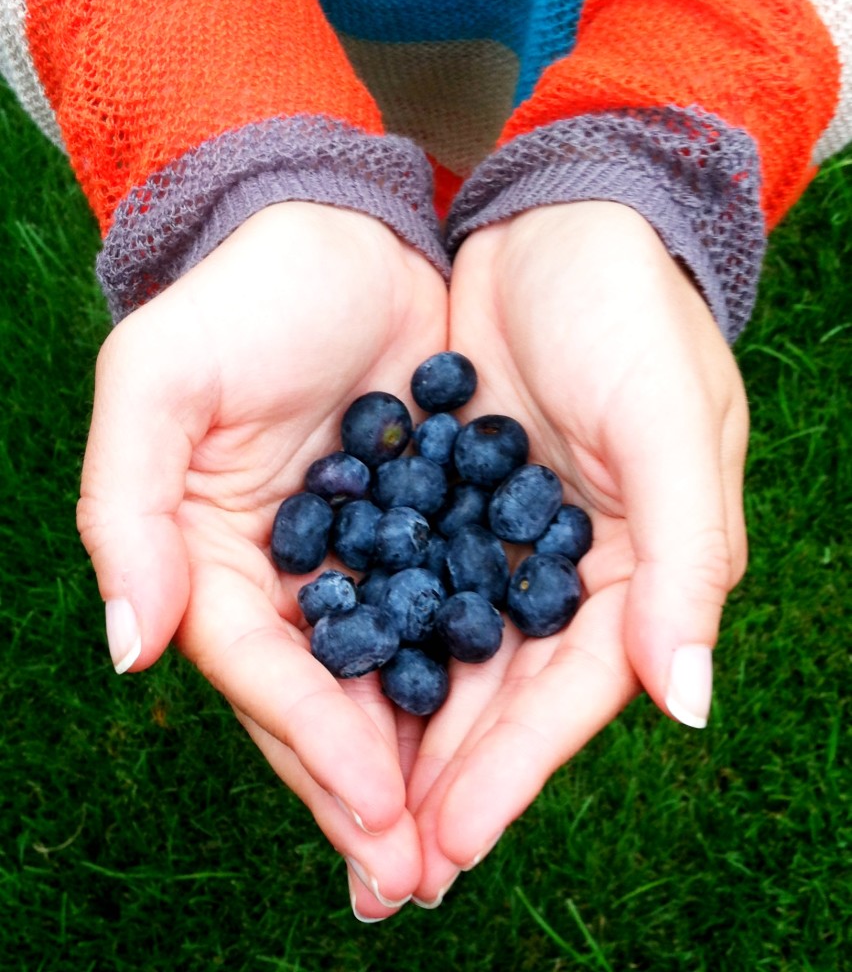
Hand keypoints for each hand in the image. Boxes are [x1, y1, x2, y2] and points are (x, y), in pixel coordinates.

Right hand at [77, 202, 447, 918]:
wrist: (340, 234)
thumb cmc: (242, 299)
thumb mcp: (158, 383)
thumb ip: (126, 510)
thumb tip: (129, 646)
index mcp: (215, 557)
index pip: (261, 670)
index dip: (313, 741)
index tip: (375, 809)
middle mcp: (290, 575)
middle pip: (327, 699)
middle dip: (367, 791)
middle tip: (416, 879)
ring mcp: (365, 559)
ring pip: (394, 679)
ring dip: (426, 764)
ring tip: (464, 845)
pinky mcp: (433, 529)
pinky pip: (454, 616)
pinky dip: (476, 678)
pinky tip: (511, 737)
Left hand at [408, 202, 748, 902]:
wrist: (561, 222)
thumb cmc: (632, 314)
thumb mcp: (667, 425)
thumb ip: (684, 562)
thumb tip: (686, 704)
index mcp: (637, 572)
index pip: (568, 699)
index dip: (510, 776)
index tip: (442, 847)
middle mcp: (566, 572)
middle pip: (500, 699)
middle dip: (443, 782)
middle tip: (378, 867)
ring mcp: (500, 538)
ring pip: (445, 658)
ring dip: (399, 731)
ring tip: (342, 807)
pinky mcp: (445, 499)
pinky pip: (404, 586)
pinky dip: (371, 639)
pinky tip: (324, 685)